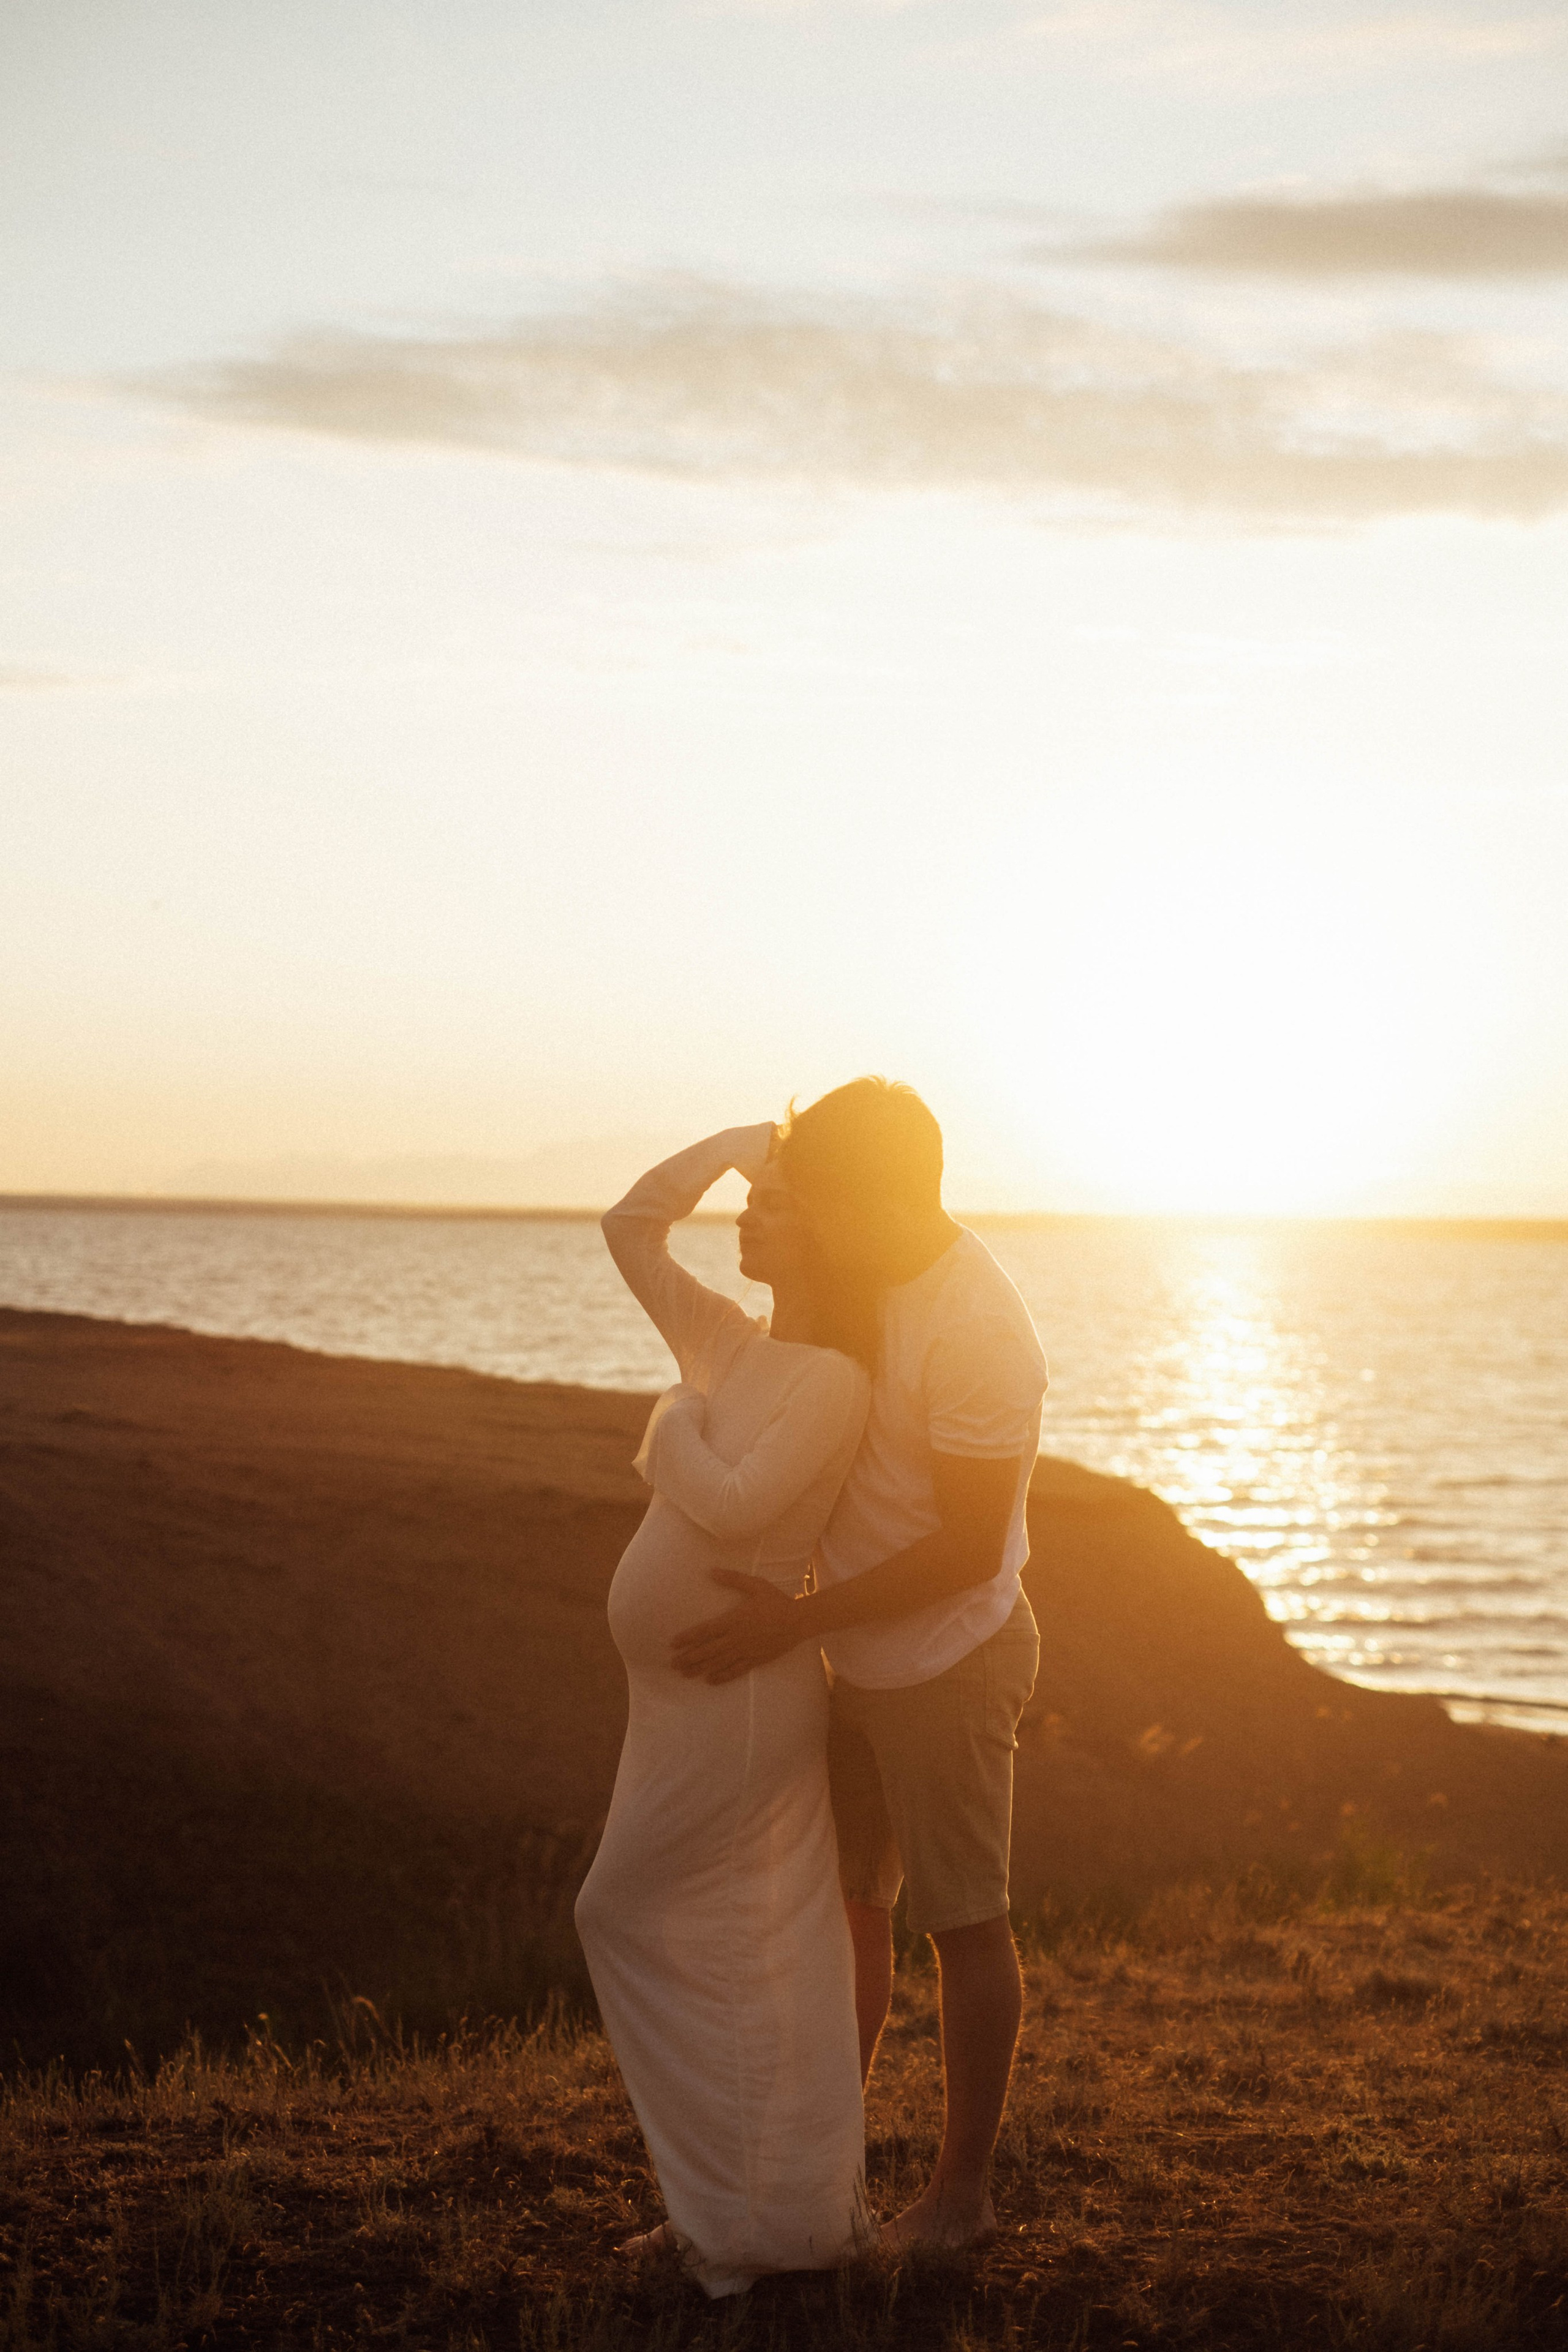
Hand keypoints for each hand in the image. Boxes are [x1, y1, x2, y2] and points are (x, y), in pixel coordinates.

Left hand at [669, 1570, 805, 1682]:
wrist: (799, 1621)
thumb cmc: (776, 1601)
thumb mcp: (756, 1585)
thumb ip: (733, 1579)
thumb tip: (711, 1571)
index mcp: (734, 1620)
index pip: (705, 1631)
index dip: (688, 1637)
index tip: (673, 1643)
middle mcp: (737, 1638)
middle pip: (708, 1650)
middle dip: (689, 1658)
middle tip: (672, 1664)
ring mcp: (746, 1651)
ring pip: (719, 1663)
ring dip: (700, 1669)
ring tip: (685, 1674)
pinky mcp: (755, 1660)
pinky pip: (736, 1671)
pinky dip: (722, 1677)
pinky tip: (710, 1681)